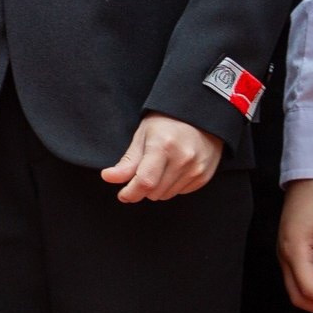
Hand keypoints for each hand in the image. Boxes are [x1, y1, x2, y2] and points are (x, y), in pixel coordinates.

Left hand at [101, 112, 224, 202]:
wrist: (198, 117)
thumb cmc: (165, 123)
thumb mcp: (142, 136)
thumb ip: (127, 161)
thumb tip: (108, 177)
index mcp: (163, 146)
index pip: (145, 181)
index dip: (130, 193)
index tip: (122, 195)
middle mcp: (182, 160)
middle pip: (154, 192)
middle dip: (141, 188)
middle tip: (140, 173)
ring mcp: (196, 169)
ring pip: (166, 195)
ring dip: (156, 189)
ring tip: (158, 168)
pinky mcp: (203, 176)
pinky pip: (180, 192)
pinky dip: (171, 186)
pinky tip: (172, 169)